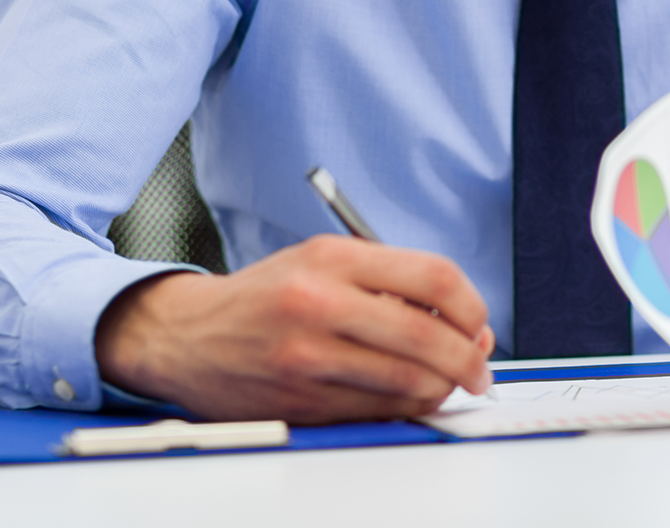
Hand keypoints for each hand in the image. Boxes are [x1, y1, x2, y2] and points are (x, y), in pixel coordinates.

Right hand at [94, 234, 493, 421]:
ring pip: (408, 381)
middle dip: (470, 358)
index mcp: (333, 259)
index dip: (472, 305)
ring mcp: (310, 357)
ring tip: (451, 383)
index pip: (433, 278)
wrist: (188, 336)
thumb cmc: (265, 296)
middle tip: (481, 367)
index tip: (480, 322)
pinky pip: (379, 410)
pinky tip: (412, 396)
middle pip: (428, 336)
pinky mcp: (303, 401)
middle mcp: (320, 304)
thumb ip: (387, 279)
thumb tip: (459, 318)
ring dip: (444, 387)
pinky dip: (408, 406)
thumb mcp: (321, 260)